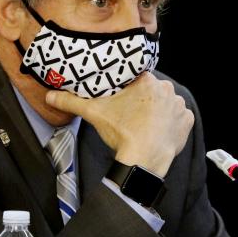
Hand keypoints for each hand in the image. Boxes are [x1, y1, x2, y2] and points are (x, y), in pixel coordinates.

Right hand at [44, 72, 193, 176]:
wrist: (144, 158)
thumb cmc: (122, 132)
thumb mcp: (94, 113)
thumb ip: (71, 101)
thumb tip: (49, 95)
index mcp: (146, 80)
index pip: (137, 78)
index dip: (129, 89)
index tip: (123, 100)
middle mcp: (166, 88)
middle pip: (152, 90)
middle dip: (144, 101)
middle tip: (131, 115)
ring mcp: (179, 105)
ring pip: (167, 103)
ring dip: (159, 111)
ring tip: (145, 124)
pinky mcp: (187, 120)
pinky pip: (180, 118)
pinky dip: (172, 123)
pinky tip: (159, 130)